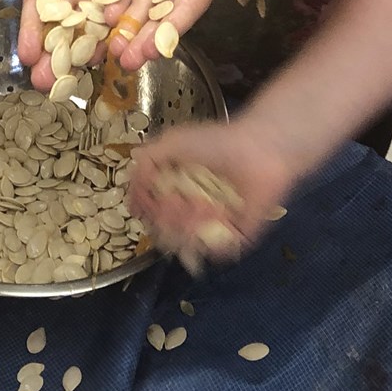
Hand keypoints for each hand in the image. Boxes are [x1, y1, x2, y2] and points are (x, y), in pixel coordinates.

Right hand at [0, 0, 149, 90]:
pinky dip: (121, 28)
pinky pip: (124, 9)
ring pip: (93, 26)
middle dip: (54, 55)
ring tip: (81, 76)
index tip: (24, 55)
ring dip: (87, 51)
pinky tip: (118, 48)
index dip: (32, 31)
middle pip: (63, 27)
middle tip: (46, 84)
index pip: (38, 8)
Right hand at [128, 113, 292, 267]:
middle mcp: (195, 210)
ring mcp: (215, 226)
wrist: (259, 148)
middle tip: (174, 201)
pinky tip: (214, 210)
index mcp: (180, 190)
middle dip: (165, 217)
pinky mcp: (236, 238)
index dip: (147, 209)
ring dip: (185, 223)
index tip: (144, 203)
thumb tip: (132, 198)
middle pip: (166, 231)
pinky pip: (215, 249)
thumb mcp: (171, 143)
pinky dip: (210, 233)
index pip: (153, 212)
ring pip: (187, 243)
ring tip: (197, 202)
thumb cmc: (218, 141)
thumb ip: (144, 163)